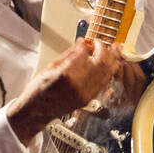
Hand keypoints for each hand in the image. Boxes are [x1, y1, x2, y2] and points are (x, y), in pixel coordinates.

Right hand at [7, 37, 123, 145]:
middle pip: (100, 62)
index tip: (88, 41)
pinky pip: (103, 83)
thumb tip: (81, 43)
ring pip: (106, 73)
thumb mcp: (50, 67)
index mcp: (66, 74)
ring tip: (116, 50)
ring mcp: (85, 93)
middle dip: (105, 49)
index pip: (84, 52)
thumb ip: (69, 54)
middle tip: (104, 42)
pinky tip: (112, 65)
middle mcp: (78, 84)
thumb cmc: (38, 91)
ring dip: (113, 59)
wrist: (37, 111)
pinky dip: (109, 71)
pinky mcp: (88, 99)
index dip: (88, 44)